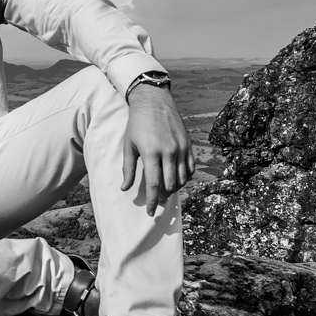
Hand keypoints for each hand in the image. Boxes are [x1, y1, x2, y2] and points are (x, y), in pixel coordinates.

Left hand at [120, 85, 194, 215]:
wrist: (153, 102)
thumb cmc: (137, 124)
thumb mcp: (128, 146)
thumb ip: (128, 169)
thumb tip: (125, 188)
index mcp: (151, 153)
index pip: (154, 185)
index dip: (152, 201)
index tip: (150, 212)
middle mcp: (169, 152)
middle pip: (170, 184)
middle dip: (163, 197)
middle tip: (156, 203)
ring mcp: (181, 148)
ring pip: (183, 178)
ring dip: (174, 189)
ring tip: (165, 192)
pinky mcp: (188, 145)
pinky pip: (191, 168)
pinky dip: (185, 178)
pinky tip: (177, 180)